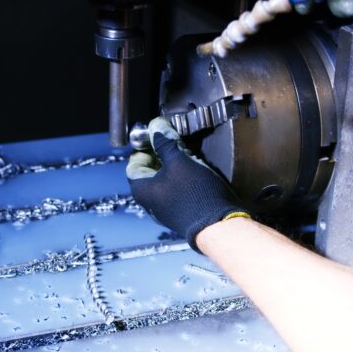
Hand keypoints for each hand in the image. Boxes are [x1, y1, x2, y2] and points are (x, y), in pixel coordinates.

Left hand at [126, 117, 247, 251]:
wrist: (219, 225)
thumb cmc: (194, 194)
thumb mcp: (179, 161)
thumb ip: (165, 143)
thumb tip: (155, 127)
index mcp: (141, 189)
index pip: (134, 162)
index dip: (144, 146)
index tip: (157, 135)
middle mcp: (150, 201)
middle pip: (150, 170)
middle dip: (162, 153)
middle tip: (175, 141)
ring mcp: (166, 207)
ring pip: (166, 179)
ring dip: (175, 164)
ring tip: (188, 153)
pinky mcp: (181, 211)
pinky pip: (177, 189)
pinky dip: (183, 177)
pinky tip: (196, 169)